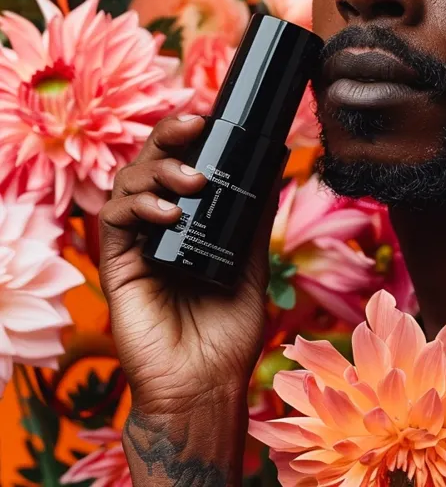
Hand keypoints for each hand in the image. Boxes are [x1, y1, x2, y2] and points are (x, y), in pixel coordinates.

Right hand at [99, 115, 281, 414]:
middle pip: (150, 161)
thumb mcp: (252, 262)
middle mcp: (158, 225)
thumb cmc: (228, 331)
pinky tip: (169, 214)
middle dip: (170, 136)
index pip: (179, 162)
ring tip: (193, 181)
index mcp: (188, 220)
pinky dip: (140, 206)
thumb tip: (275, 164)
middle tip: (196, 125)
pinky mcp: (116, 265)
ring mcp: (136, 244)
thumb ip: (254, 216)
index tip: (210, 117)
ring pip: (129, 182)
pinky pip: (115, 220)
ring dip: (159, 169)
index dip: (187, 135)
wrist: (205, 384)